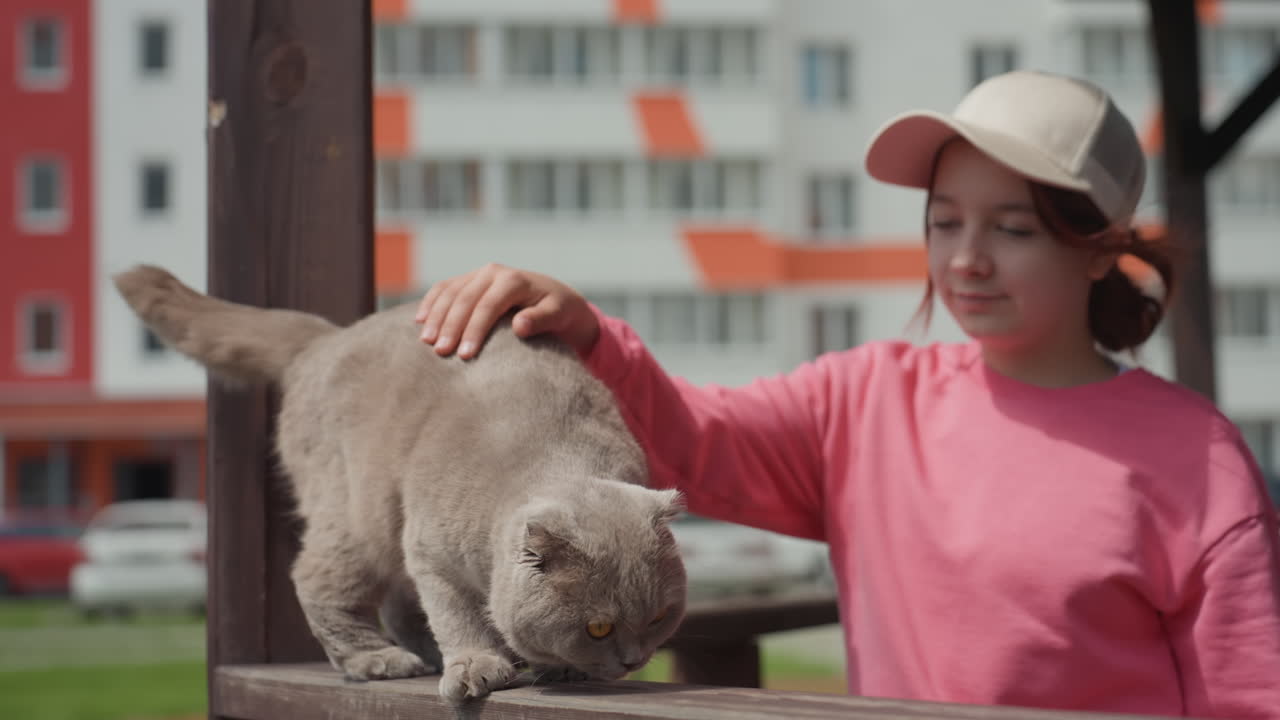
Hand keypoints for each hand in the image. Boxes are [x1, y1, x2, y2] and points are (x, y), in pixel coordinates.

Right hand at [414, 263, 599, 359]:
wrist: (554, 296)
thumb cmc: (558, 310)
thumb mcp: (558, 314)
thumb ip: (541, 319)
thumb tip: (520, 326)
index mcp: (513, 280)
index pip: (488, 306)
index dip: (475, 330)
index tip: (466, 355)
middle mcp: (493, 272)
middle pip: (464, 299)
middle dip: (450, 326)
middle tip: (440, 352)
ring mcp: (478, 274)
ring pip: (450, 292)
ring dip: (435, 316)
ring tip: (426, 342)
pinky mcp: (469, 280)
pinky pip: (444, 288)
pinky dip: (430, 303)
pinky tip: (418, 320)